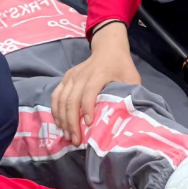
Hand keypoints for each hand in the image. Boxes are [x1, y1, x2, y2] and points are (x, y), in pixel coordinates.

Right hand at [51, 21, 140, 144]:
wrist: (109, 48)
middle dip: (72, 122)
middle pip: (72, 100)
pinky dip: (55, 112)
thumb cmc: (121, 66)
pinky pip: (56, 96)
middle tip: (76, 140)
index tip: (89, 125)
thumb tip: (131, 116)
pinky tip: (60, 124)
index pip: (89, 92)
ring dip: (62, 120)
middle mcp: (82, 74)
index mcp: (99, 73)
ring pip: (61, 100)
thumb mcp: (132, 78)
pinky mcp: (65, 78)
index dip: (87, 109)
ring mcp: (71, 76)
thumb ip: (131, 94)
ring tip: (68, 136)